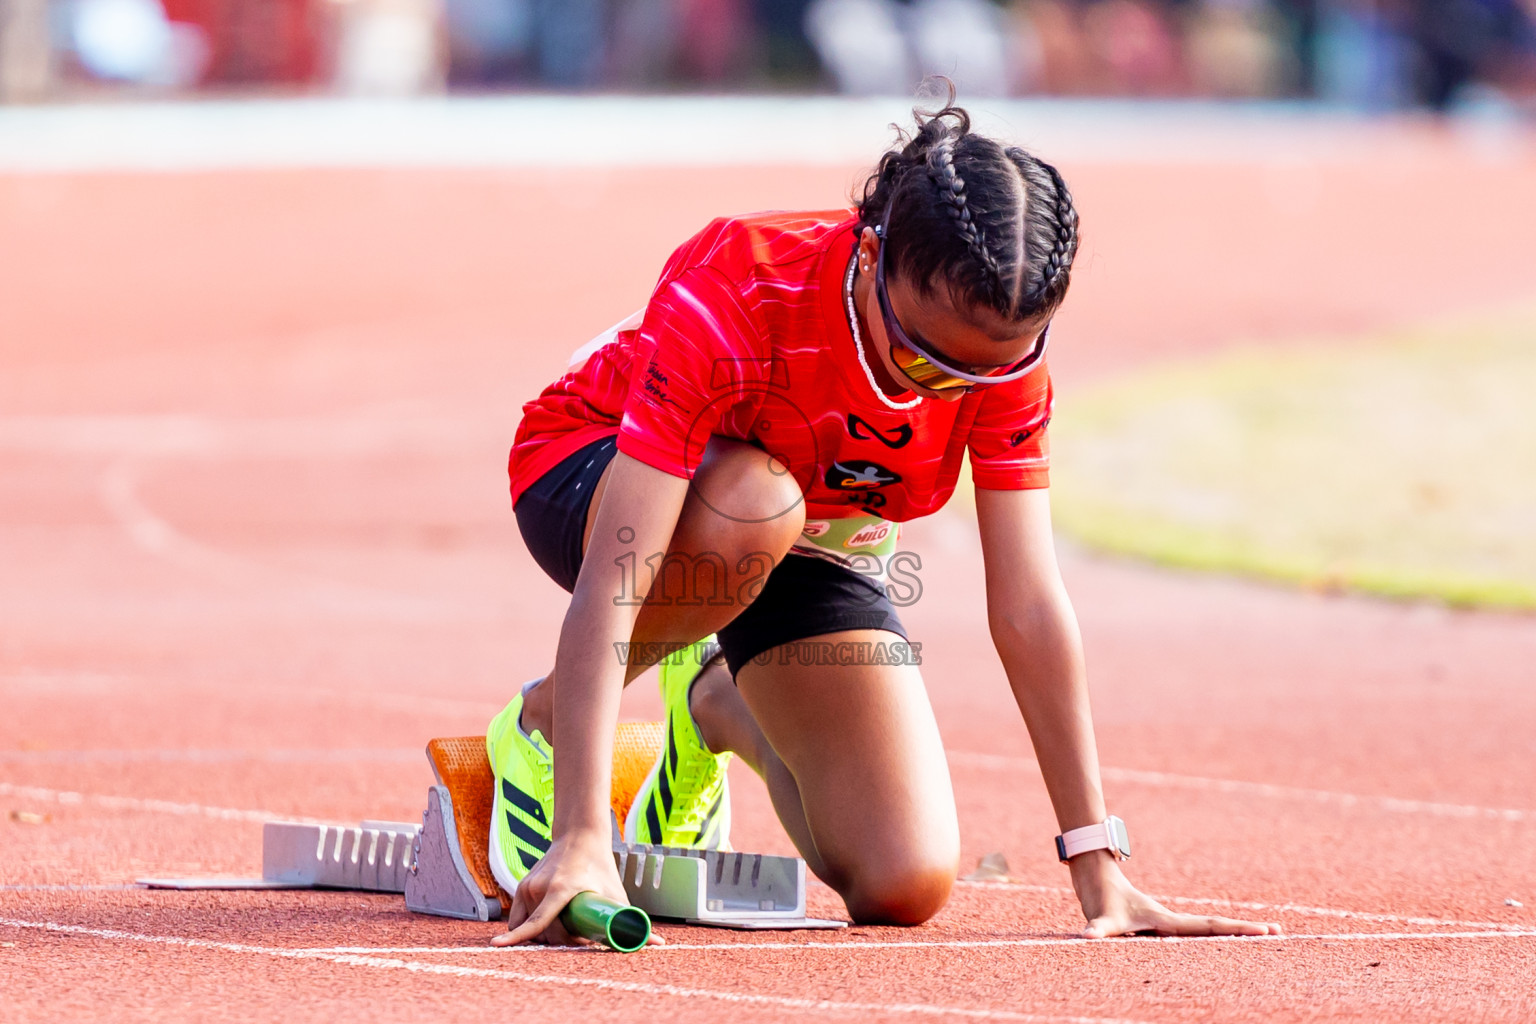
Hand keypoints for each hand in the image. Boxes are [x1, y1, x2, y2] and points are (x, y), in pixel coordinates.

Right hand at [490, 829, 663, 946]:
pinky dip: (529, 928)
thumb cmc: (600, 867)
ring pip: (528, 927)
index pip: (537, 924)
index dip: (526, 941)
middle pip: (542, 932)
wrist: (580, 836)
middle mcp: (538, 888)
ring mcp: (526, 887)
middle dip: (560, 942)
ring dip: (545, 935)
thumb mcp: (617, 894)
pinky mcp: (521, 888)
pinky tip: (544, 928)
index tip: (512, 949)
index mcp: (559, 890)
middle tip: (581, 939)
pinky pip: (520, 918)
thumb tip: (658, 945)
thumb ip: (634, 921)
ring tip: (568, 928)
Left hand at [1069, 850, 1281, 938]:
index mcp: (1166, 922)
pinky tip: (1216, 945)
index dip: (1237, 930)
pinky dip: (1207, 938)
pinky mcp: (1154, 926)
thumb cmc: (1099, 898)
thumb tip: (1086, 939)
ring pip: (1204, 931)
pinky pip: (1187, 935)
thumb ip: (1095, 931)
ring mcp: (1164, 924)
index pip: (1208, 928)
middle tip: (1277, 932)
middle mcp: (1170, 922)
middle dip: (1244, 931)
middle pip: (1214, 929)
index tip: (1266, 931)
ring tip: (1258, 936)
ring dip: (1229, 934)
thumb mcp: (1099, 919)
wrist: (1093, 875)